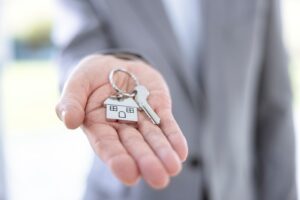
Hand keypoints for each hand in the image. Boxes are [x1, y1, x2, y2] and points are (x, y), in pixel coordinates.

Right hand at [56, 55, 187, 188]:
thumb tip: (69, 122)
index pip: (107, 145)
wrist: (114, 64)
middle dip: (146, 161)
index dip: (118, 159)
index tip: (129, 174)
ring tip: (172, 168)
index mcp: (99, 125)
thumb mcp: (77, 82)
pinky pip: (166, 123)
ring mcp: (141, 118)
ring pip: (153, 138)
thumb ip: (71, 101)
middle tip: (159, 179)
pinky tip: (180, 152)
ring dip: (163, 152)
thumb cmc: (91, 77)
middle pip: (134, 145)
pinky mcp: (158, 108)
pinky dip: (174, 137)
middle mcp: (121, 127)